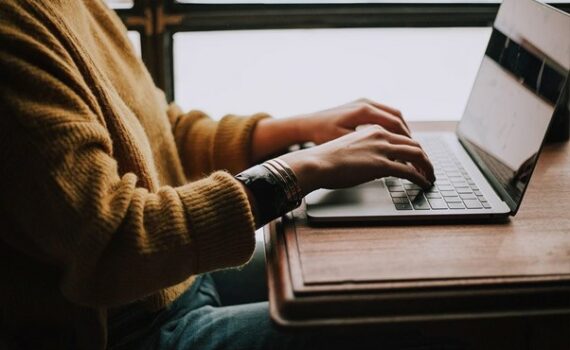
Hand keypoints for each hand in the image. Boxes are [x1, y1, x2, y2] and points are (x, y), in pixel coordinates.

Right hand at [279, 124, 434, 195]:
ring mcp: (381, 149)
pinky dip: (420, 178)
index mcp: (373, 129)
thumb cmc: (327, 159)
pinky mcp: (381, 165)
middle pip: (414, 144)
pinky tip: (423, 184)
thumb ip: (367, 152)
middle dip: (425, 158)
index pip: (402, 137)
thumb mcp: (351, 148)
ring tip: (430, 177)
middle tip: (429, 169)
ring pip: (416, 155)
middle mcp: (381, 135)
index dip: (414, 149)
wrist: (316, 163)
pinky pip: (409, 171)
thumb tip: (376, 166)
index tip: (418, 159)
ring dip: (427, 167)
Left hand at [299, 98, 410, 144]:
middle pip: (397, 118)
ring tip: (407, 146)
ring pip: (392, 114)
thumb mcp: (345, 143)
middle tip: (415, 151)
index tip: (413, 153)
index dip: (407, 140)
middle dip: (408, 136)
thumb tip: (389, 158)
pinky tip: (392, 138)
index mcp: (364, 111)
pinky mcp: (360, 105)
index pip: (395, 124)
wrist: (306, 124)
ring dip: (401, 130)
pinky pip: (383, 114)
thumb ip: (368, 148)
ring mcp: (363, 102)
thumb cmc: (321, 135)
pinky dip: (392, 126)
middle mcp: (366, 103)